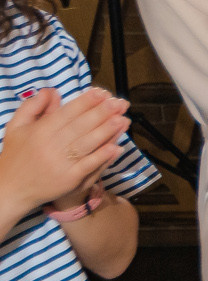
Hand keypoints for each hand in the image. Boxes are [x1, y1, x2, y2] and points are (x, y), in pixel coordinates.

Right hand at [0, 87, 129, 217]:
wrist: (10, 189)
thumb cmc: (16, 155)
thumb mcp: (16, 127)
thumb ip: (32, 107)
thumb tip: (51, 91)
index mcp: (39, 131)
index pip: (67, 113)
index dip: (86, 102)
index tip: (102, 92)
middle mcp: (50, 146)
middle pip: (81, 126)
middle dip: (102, 113)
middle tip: (119, 103)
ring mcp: (61, 164)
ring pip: (88, 144)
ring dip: (107, 131)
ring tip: (123, 119)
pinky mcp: (69, 180)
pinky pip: (89, 166)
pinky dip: (103, 156)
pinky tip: (117, 147)